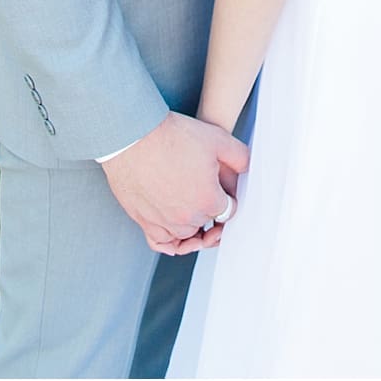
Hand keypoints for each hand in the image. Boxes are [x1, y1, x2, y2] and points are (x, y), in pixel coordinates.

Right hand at [102, 113, 249, 253]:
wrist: (133, 138)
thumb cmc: (173, 137)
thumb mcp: (219, 140)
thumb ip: (240, 158)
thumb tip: (246, 170)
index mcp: (207, 201)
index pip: (228, 211)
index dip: (229, 199)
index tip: (224, 190)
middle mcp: (186, 217)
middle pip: (208, 223)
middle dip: (212, 210)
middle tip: (209, 193)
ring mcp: (163, 222)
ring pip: (187, 234)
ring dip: (194, 225)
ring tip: (196, 208)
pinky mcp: (143, 221)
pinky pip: (161, 243)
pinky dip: (171, 242)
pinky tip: (177, 234)